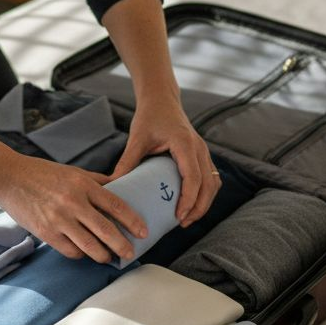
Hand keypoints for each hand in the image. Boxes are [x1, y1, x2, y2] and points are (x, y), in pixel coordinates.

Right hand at [0, 153, 147, 263]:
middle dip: (122, 245)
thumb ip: (97, 181)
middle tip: (130, 253)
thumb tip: (121, 186)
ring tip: (107, 257)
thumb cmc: (42, 174)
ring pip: (90, 246)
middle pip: (106, 230)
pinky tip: (84, 252)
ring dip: (102, 255)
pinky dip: (80, 254)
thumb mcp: (73, 172)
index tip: (143, 232)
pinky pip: (70, 251)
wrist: (9, 178)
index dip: (133, 221)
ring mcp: (59, 219)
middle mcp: (73, 202)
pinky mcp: (46, 232)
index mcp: (83, 184)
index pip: (116, 206)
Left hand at [111, 96, 219, 226]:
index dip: (188, 199)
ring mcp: (204, 152)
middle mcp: (199, 148)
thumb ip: (127, 162)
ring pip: (213, 183)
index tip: (178, 216)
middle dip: (198, 208)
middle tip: (182, 224)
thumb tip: (112, 186)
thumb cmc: (149, 117)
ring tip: (187, 219)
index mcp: (185, 144)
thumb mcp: (136, 139)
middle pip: (208, 184)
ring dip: (204, 204)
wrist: (162, 100)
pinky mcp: (203, 155)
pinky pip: (211, 178)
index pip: (193, 177)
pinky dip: (205, 195)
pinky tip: (192, 206)